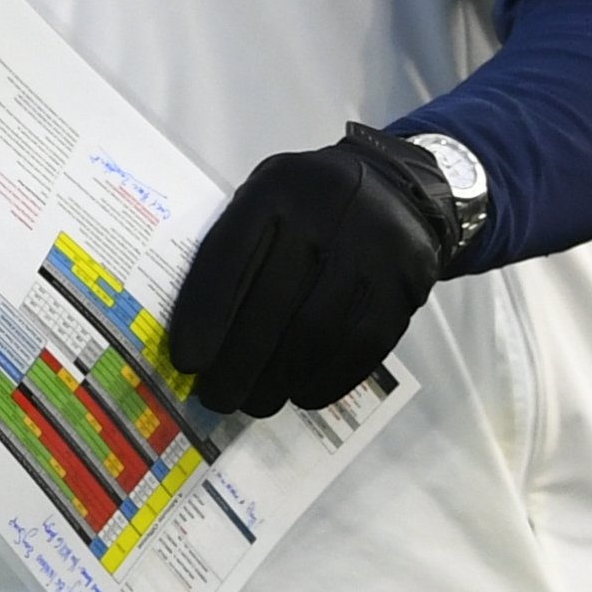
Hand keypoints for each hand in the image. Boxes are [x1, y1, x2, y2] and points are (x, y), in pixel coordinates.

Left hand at [167, 124, 459, 416]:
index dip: (204, 315)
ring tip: (256, 402)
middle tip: (218, 398)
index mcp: (277, 190)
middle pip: (273, 303)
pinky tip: (301, 394)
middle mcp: (325, 214)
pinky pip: (361, 346)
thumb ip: (236, 248)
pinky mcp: (404, 284)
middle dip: (238, 363)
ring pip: (316, 331)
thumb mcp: (266, 198)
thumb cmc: (309, 204)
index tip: (187, 362)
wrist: (398, 188)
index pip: (230, 255)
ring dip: (278, 379)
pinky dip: (325, 379)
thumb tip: (199, 333)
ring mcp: (372, 249)